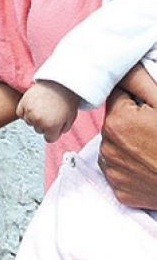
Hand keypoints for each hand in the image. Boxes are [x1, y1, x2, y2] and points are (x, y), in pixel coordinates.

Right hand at [16, 81, 78, 142]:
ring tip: (43, 107)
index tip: (56, 123)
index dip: (54, 131)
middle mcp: (39, 120)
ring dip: (34, 117)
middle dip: (45, 124)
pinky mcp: (23, 102)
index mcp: (52, 127)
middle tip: (50, 112)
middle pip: (39, 130)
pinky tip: (34, 106)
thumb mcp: (70, 120)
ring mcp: (30, 111)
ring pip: (29, 122)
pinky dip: (25, 111)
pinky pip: (20, 113)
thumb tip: (52, 134)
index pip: (49, 138)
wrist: (60, 82)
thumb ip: (61, 131)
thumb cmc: (66, 100)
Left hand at [100, 87, 156, 209]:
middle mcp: (107, 146)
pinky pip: (120, 170)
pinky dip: (130, 166)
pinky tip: (149, 165)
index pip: (117, 96)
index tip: (149, 108)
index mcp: (116, 121)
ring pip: (115, 145)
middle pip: (115, 121)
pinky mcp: (120, 191)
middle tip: (155, 130)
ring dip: (128, 143)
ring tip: (153, 148)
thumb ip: (140, 82)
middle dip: (130, 120)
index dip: (135, 99)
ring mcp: (113, 171)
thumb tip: (125, 68)